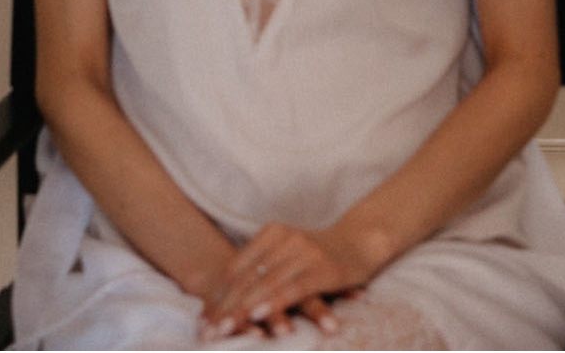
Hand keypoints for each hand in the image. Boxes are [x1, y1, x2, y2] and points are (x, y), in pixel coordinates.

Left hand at [198, 224, 371, 340]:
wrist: (362, 241)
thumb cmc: (319, 254)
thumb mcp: (287, 255)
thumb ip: (262, 269)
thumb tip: (227, 299)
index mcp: (272, 233)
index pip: (236, 268)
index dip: (217, 295)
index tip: (202, 320)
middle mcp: (285, 239)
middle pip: (247, 278)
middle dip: (224, 307)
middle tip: (207, 331)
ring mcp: (305, 252)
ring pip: (265, 284)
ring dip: (242, 310)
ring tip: (224, 329)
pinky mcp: (323, 269)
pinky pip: (293, 287)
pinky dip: (273, 301)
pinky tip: (258, 315)